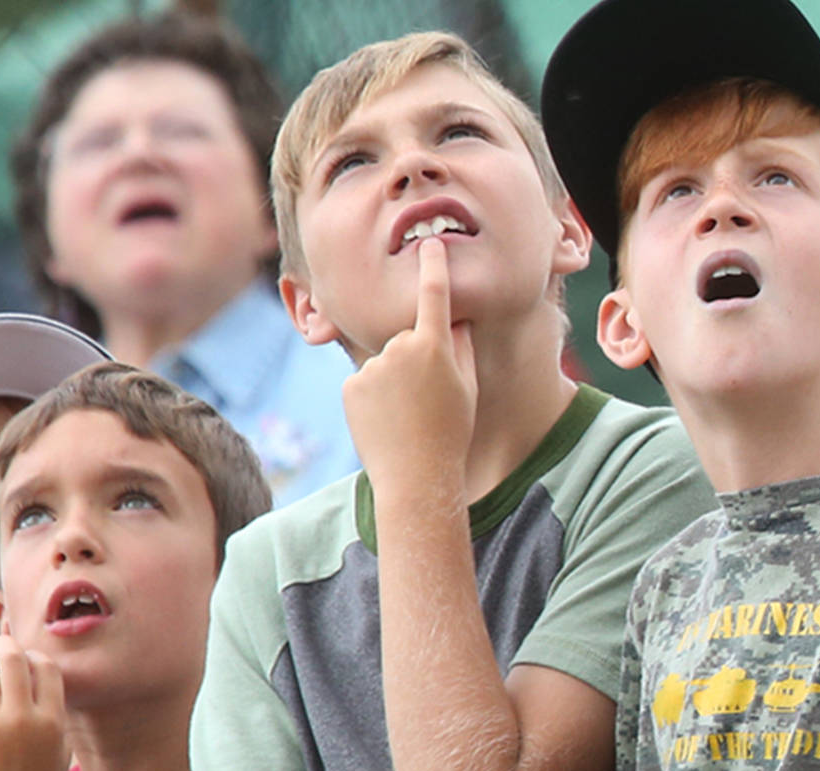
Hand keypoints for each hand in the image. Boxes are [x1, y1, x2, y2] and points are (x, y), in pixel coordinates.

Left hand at [343, 238, 477, 494]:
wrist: (415, 477)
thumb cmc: (451, 432)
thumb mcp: (468, 387)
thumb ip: (460, 346)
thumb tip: (454, 318)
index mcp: (434, 346)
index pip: (434, 294)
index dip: (433, 266)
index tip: (430, 244)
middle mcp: (399, 348)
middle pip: (408, 339)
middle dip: (417, 358)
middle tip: (430, 400)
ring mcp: (372, 367)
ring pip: (386, 362)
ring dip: (395, 381)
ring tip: (408, 416)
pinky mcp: (351, 385)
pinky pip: (366, 381)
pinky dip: (375, 397)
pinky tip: (386, 422)